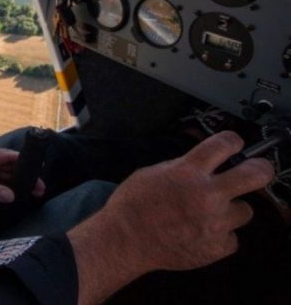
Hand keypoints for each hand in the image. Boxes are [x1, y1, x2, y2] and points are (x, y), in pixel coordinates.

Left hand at [0, 147, 44, 206]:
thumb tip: (11, 195)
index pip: (8, 157)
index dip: (24, 162)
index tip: (38, 169)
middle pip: (10, 167)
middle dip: (25, 176)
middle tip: (40, 189)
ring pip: (6, 176)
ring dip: (19, 184)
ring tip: (35, 194)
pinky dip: (9, 189)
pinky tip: (19, 196)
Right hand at [68, 131, 275, 304]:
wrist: (125, 240)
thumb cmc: (132, 206)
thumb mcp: (152, 172)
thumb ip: (182, 167)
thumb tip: (201, 163)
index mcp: (188, 172)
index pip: (224, 144)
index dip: (233, 141)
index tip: (235, 144)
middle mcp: (206, 195)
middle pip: (255, 175)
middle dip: (261, 169)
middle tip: (259, 170)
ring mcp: (215, 222)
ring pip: (244, 211)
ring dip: (230, 210)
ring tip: (209, 214)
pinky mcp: (217, 247)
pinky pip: (232, 237)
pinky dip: (220, 235)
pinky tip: (201, 233)